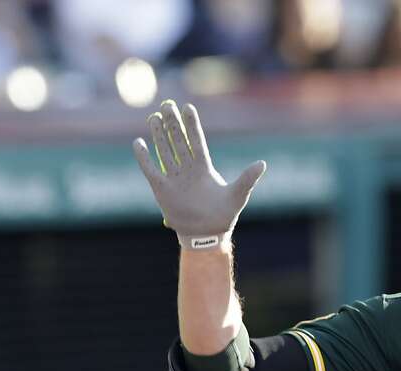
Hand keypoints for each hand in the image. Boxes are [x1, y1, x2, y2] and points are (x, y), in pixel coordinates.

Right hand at [133, 100, 265, 249]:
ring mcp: (174, 178)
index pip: (196, 141)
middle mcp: (188, 169)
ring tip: (153, 116)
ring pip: (164, 151)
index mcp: (204, 168)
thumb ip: (247, 179)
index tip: (187, 107)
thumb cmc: (223, 216)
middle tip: (167, 104)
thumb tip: (262, 163)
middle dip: (172, 123)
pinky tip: (138, 142)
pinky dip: (144, 157)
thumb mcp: (237, 195)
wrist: (205, 235)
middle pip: (178, 141)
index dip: (192, 125)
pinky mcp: (161, 189)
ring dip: (159, 134)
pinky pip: (150, 169)